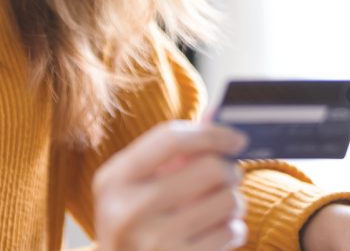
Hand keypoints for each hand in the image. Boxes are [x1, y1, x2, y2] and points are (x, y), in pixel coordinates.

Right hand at [93, 120, 249, 250]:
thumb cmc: (136, 221)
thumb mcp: (139, 183)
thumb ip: (175, 148)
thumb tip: (217, 112)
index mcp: (113, 179)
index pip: (170, 138)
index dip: (211, 133)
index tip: (236, 139)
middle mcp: (127, 210)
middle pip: (210, 168)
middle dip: (229, 171)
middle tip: (228, 178)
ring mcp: (152, 242)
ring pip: (228, 201)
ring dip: (234, 202)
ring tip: (220, 209)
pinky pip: (231, 232)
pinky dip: (234, 229)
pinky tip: (217, 234)